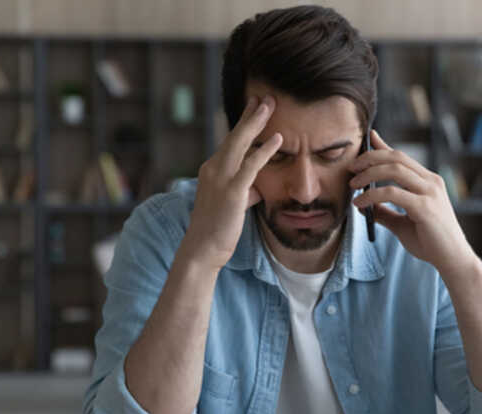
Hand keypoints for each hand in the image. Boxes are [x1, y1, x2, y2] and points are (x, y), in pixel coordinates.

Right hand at [180, 96, 282, 270]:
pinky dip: (265, 150)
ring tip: (270, 105)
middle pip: (234, 135)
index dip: (243, 124)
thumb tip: (257, 188)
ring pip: (239, 143)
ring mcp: (221, 179)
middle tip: (265, 96)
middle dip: (250, 114)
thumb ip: (244, 192)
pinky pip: (250, 166)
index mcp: (212, 170)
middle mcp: (213, 169)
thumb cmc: (217, 230)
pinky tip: (278, 139)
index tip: (254, 107)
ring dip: (256, 122)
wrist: (202, 249)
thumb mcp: (232, 206)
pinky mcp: (232, 191)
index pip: (230, 142)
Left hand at [349, 130, 477, 275]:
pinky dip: (372, 195)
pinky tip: (361, 204)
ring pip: (394, 170)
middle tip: (351, 168)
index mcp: (428, 181)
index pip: (401, 157)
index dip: (382, 146)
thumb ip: (385, 211)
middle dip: (370, 158)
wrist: (452, 260)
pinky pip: (393, 193)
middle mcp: (431, 182)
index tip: (366, 139)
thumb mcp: (403, 223)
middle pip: (396, 157)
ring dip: (369, 173)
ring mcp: (429, 193)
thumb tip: (364, 205)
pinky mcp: (425, 207)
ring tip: (353, 185)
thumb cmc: (430, 241)